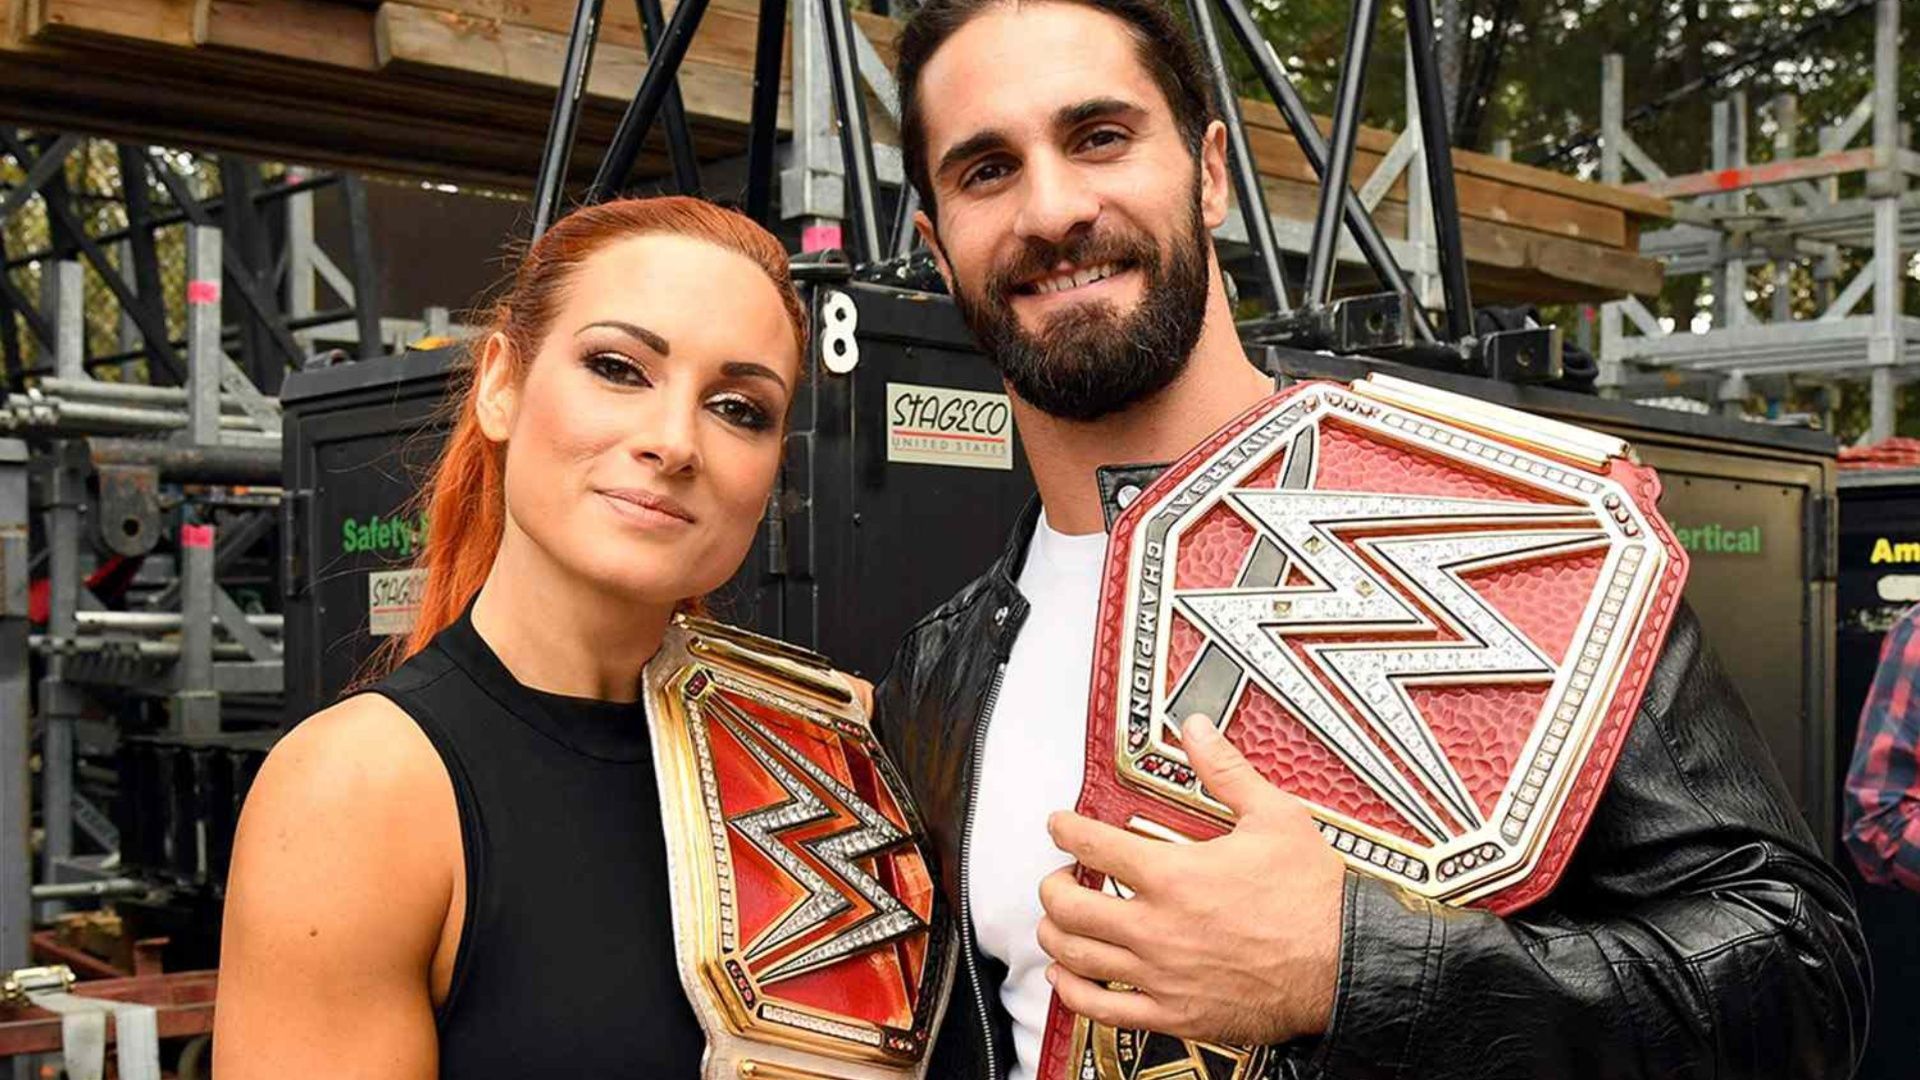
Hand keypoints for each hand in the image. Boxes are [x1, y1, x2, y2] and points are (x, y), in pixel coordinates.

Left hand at [1038, 714, 1346, 1045]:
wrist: (1344, 967)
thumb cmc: (1314, 901)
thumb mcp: (1274, 817)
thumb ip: (1226, 771)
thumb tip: (1198, 731)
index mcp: (1175, 875)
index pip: (1094, 846)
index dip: (1066, 830)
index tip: (1060, 826)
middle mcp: (1157, 926)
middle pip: (1071, 905)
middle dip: (1052, 887)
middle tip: (1056, 878)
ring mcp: (1162, 973)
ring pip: (1078, 955)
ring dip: (1055, 935)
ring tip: (1055, 923)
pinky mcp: (1174, 1012)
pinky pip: (1104, 1009)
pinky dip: (1073, 992)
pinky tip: (1066, 979)